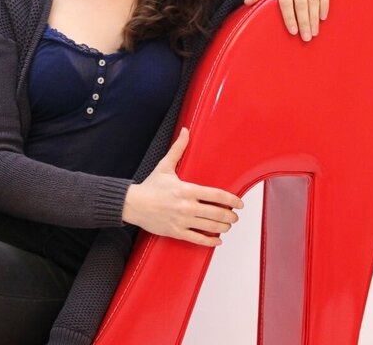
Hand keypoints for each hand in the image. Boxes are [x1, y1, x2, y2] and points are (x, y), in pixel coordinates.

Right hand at [122, 128, 243, 246]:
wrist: (133, 204)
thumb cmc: (150, 186)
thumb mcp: (165, 166)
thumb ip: (178, 149)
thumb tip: (186, 131)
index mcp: (187, 190)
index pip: (216, 195)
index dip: (232, 200)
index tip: (239, 203)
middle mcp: (187, 206)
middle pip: (217, 213)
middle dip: (230, 216)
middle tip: (235, 216)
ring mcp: (182, 220)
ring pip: (210, 227)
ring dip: (223, 227)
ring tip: (228, 226)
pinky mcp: (176, 232)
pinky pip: (198, 239)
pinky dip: (210, 241)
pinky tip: (217, 240)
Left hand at [244, 0, 330, 40]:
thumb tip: (246, 3)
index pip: (286, 1)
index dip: (289, 17)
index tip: (293, 32)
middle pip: (301, 2)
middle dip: (304, 22)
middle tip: (306, 37)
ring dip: (314, 18)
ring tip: (314, 32)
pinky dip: (324, 6)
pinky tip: (322, 18)